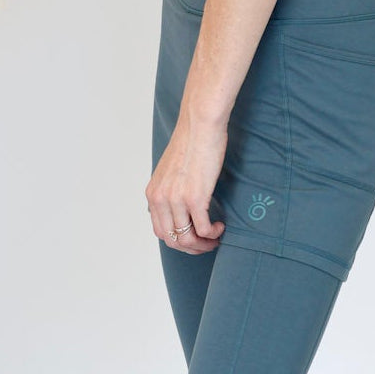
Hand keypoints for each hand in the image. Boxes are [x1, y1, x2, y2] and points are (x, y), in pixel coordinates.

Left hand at [146, 111, 227, 255]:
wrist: (199, 126)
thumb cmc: (190, 144)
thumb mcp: (170, 171)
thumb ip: (169, 191)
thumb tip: (179, 208)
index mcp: (153, 194)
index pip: (160, 231)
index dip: (178, 241)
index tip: (194, 239)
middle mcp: (160, 199)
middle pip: (172, 240)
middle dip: (191, 247)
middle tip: (207, 243)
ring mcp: (176, 199)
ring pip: (187, 238)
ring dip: (204, 244)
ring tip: (216, 237)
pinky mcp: (195, 197)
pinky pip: (203, 228)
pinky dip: (213, 233)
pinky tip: (221, 226)